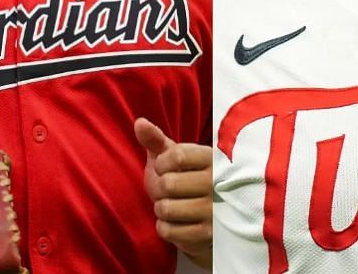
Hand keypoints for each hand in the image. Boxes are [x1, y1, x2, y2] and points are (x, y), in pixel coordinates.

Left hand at [136, 117, 211, 268]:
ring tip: (174, 205)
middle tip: (171, 191)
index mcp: (213, 160)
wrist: (211, 218)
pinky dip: (165, 227)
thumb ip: (156, 140)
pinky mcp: (209, 235)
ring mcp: (215, 211)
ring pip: (166, 208)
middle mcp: (218, 184)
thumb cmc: (188, 179)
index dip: (161, 163)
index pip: (177, 156)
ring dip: (161, 208)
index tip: (166, 168)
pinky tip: (177, 222)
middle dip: (160, 188)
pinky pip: (169, 230)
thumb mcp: (175, 157)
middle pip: (168, 184)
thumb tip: (138, 122)